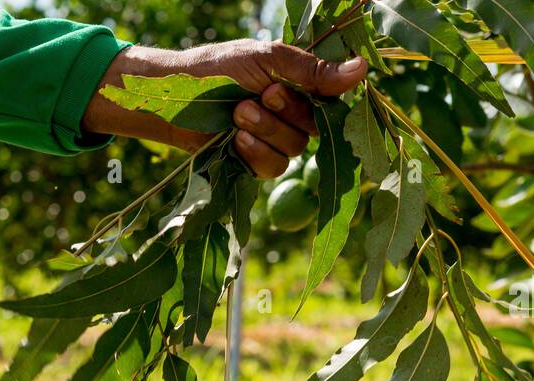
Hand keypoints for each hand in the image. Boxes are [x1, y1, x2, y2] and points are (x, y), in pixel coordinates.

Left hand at [82, 40, 367, 178]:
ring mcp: (273, 141)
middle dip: (285, 113)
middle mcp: (290, 114)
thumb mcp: (266, 60)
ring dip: (268, 132)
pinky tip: (238, 140)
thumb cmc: (215, 69)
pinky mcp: (253, 164)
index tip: (294, 85)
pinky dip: (257, 153)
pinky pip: (274, 168)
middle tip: (257, 96)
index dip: (323, 97)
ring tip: (239, 114)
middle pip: (313, 127)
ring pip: (295, 150)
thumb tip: (363, 68)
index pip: (332, 97)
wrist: (171, 98)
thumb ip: (311, 69)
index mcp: (298, 84)